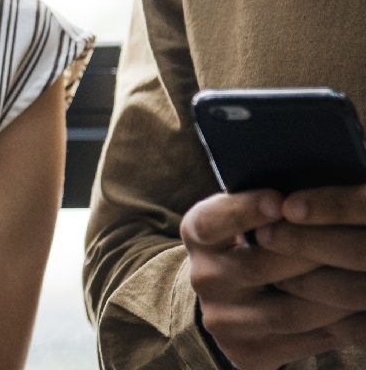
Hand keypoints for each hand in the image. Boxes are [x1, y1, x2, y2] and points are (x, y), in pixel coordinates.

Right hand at [182, 190, 360, 368]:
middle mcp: (204, 278)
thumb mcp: (247, 216)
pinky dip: (340, 326)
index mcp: (199, 236)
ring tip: (364, 274)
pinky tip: (360, 309)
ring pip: (289, 312)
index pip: (212, 222)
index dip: (244, 211)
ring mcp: (223, 320)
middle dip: (311, 253)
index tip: (279, 202)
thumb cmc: (254, 241)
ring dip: (336, 295)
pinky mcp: (247, 351)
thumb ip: (270, 205)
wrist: (232, 298)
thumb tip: (311, 195)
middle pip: (259, 268)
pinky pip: (303, 343)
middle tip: (353, 239)